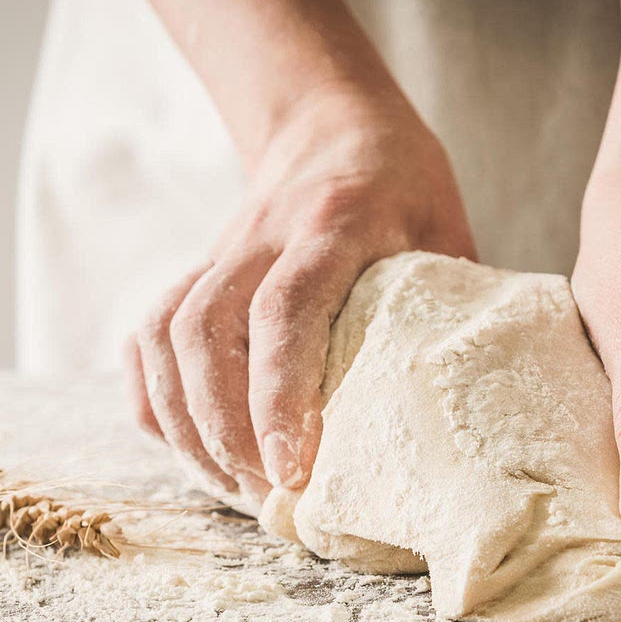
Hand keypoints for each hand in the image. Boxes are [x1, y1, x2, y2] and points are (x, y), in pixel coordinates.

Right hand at [127, 92, 475, 501]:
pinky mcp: (196, 273)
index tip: (292, 469)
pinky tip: (190, 448)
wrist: (331, 126)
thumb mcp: (447, 235)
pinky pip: (146, 339)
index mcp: (335, 223)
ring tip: (235, 488)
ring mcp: (218, 253)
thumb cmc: (405, 188)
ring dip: (188, 426)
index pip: (286, 309)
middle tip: (268, 496)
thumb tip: (474, 413)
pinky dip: (155, 401)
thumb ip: (450, 311)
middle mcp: (261, 236)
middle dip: (224, 429)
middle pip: (205, 331)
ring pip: (164, 337)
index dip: (279, 395)